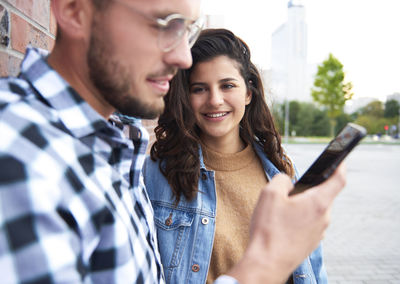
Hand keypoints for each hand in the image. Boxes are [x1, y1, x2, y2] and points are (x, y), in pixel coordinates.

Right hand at [227, 164, 345, 283]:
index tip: (340, 159)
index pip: (338, 179)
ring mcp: (319, 232)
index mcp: (318, 203)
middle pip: (323, 195)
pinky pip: (308, 223)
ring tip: (280, 211)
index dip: (340, 166)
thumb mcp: (270, 194)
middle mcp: (323, 218)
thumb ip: (282, 180)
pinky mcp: (311, 242)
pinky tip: (281, 224)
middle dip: (308, 189)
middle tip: (289, 190)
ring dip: (302, 205)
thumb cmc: (269, 229)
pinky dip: (299, 219)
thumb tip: (288, 183)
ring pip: (314, 210)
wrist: (267, 263)